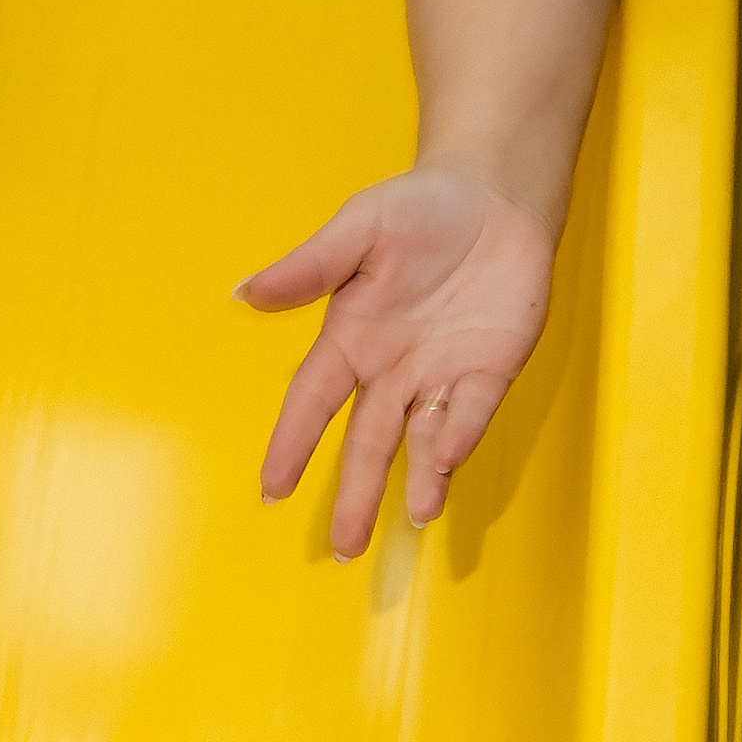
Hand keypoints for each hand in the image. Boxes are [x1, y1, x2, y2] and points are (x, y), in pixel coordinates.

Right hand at [241, 164, 557, 555]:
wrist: (495, 195)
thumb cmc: (421, 209)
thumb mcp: (359, 228)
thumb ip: (309, 266)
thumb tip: (246, 293)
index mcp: (350, 342)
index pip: (312, 402)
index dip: (292, 444)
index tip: (273, 488)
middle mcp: (391, 374)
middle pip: (367, 443)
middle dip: (357, 492)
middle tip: (345, 546)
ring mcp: (440, 379)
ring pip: (423, 442)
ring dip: (419, 479)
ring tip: (417, 514)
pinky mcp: (487, 373)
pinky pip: (471, 411)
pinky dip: (460, 433)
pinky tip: (447, 457)